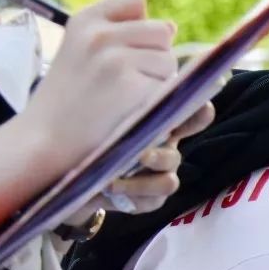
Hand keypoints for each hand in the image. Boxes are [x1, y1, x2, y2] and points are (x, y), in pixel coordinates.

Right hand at [18, 0, 178, 171]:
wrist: (45, 143)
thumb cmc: (67, 103)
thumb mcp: (80, 53)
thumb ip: (121, 34)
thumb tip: (172, 28)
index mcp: (85, 20)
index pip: (135, 2)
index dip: (140, 29)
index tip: (123, 54)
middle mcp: (100, 34)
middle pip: (161, 33)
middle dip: (154, 58)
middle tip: (126, 86)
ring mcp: (117, 59)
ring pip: (169, 61)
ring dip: (160, 83)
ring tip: (128, 102)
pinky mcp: (132, 87)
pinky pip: (170, 88)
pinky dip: (161, 104)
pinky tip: (135, 115)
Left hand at [62, 99, 215, 221]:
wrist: (65, 172)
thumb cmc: (86, 135)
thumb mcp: (100, 111)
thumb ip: (122, 97)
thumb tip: (135, 68)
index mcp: (157, 122)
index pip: (189, 114)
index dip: (200, 113)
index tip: (202, 108)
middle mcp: (164, 147)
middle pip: (177, 153)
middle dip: (162, 156)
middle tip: (142, 156)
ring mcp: (160, 175)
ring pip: (169, 182)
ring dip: (142, 183)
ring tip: (112, 180)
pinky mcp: (151, 199)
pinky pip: (154, 201)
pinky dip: (132, 197)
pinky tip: (111, 191)